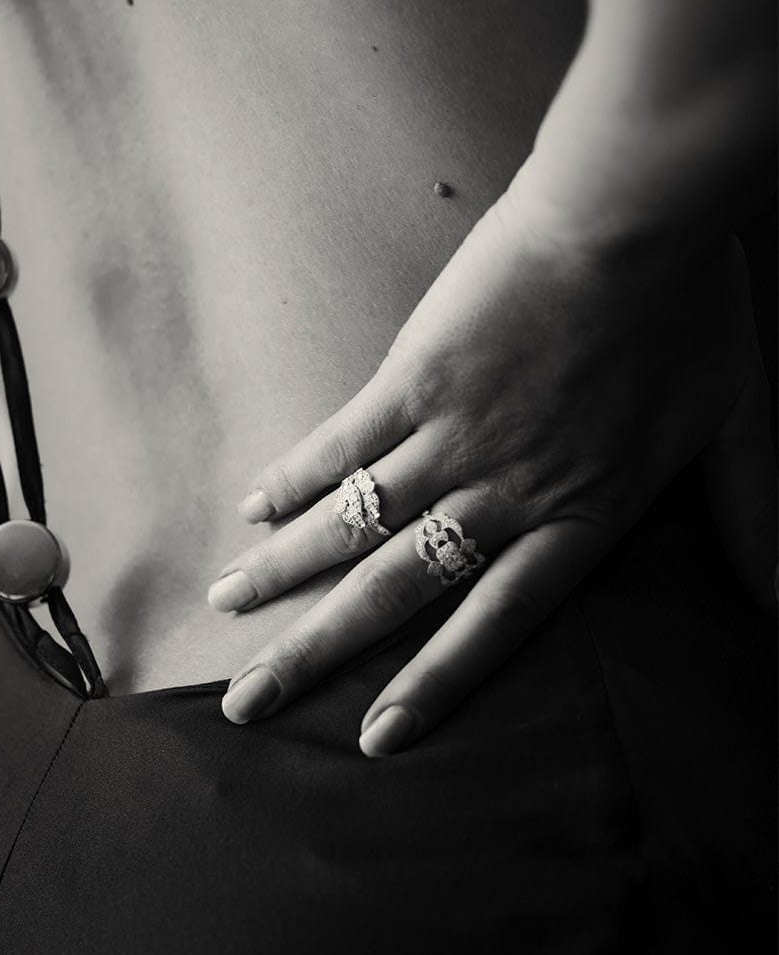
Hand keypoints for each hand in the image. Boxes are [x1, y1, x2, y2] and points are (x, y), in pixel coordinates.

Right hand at [210, 167, 775, 756]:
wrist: (633, 217)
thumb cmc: (690, 313)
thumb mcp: (743, 423)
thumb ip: (756, 517)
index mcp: (581, 516)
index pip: (495, 625)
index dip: (434, 683)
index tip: (375, 736)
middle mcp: (504, 494)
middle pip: (397, 590)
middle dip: (318, 653)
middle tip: (249, 700)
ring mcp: (452, 436)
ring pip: (354, 522)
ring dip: (286, 568)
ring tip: (227, 603)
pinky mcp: (414, 377)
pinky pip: (343, 442)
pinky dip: (296, 477)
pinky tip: (253, 505)